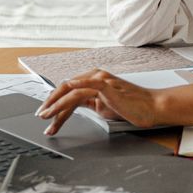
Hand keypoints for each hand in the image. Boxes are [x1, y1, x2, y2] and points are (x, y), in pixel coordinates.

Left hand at [36, 69, 159, 134]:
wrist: (151, 107)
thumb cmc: (132, 107)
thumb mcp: (105, 106)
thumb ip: (90, 103)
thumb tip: (75, 109)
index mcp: (94, 80)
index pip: (69, 91)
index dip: (55, 103)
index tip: (47, 116)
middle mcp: (95, 76)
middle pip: (65, 89)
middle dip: (50, 103)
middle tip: (41, 116)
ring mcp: (100, 79)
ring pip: (71, 90)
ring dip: (55, 104)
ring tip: (46, 116)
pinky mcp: (106, 85)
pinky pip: (84, 86)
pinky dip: (71, 90)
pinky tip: (61, 98)